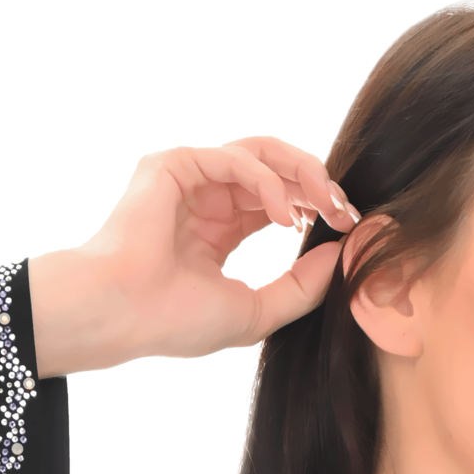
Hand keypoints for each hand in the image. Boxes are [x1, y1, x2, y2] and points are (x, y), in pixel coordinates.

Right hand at [27, 139, 358, 374]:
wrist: (122, 314)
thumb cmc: (175, 321)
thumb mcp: (257, 310)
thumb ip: (301, 286)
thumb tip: (342, 253)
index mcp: (221, 229)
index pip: (281, 202)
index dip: (319, 208)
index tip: (351, 227)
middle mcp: (208, 198)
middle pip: (277, 170)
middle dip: (318, 186)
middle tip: (346, 211)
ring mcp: (190, 177)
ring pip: (262, 152)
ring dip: (302, 173)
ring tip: (327, 205)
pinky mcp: (176, 163)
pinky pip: (236, 158)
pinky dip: (268, 182)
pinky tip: (286, 216)